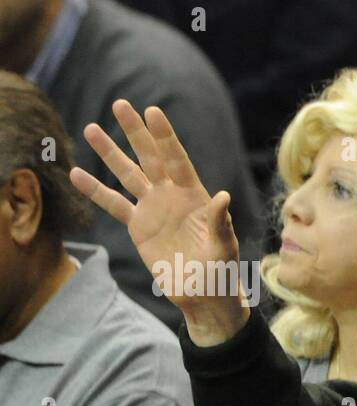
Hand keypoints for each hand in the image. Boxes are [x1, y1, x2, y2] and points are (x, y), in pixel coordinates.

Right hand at [68, 100, 248, 343]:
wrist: (203, 293)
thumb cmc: (220, 269)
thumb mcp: (223, 246)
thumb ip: (220, 221)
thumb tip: (223, 196)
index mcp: (194, 195)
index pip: (177, 160)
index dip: (165, 137)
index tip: (152, 111)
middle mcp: (171, 196)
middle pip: (150, 158)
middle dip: (136, 132)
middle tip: (120, 104)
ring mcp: (153, 208)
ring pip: (128, 174)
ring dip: (110, 153)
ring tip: (90, 128)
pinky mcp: (139, 226)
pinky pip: (114, 204)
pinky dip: (95, 191)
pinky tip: (76, 174)